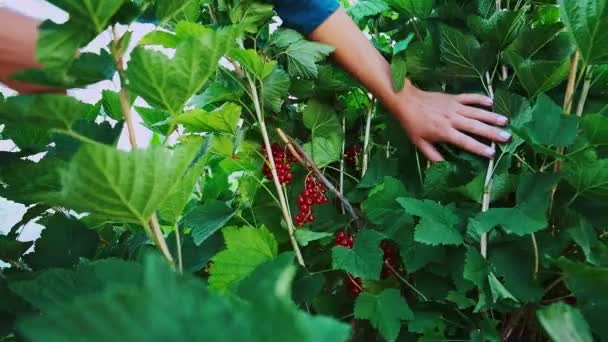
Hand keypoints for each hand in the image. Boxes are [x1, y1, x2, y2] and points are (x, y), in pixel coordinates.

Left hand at [392, 81, 510, 161]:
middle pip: (476, 127)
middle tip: (507, 137)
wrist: (406, 101)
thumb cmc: (412, 124)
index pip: (465, 142)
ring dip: (491, 116)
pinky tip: (491, 102)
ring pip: (476, 112)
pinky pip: (470, 97)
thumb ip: (433, 156)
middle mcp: (452, 119)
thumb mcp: (420, 144)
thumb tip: (444, 167)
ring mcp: (454, 107)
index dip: (479, 148)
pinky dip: (480, 99)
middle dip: (492, 133)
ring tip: (505, 121)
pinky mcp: (454, 97)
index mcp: (445, 132)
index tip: (492, 153)